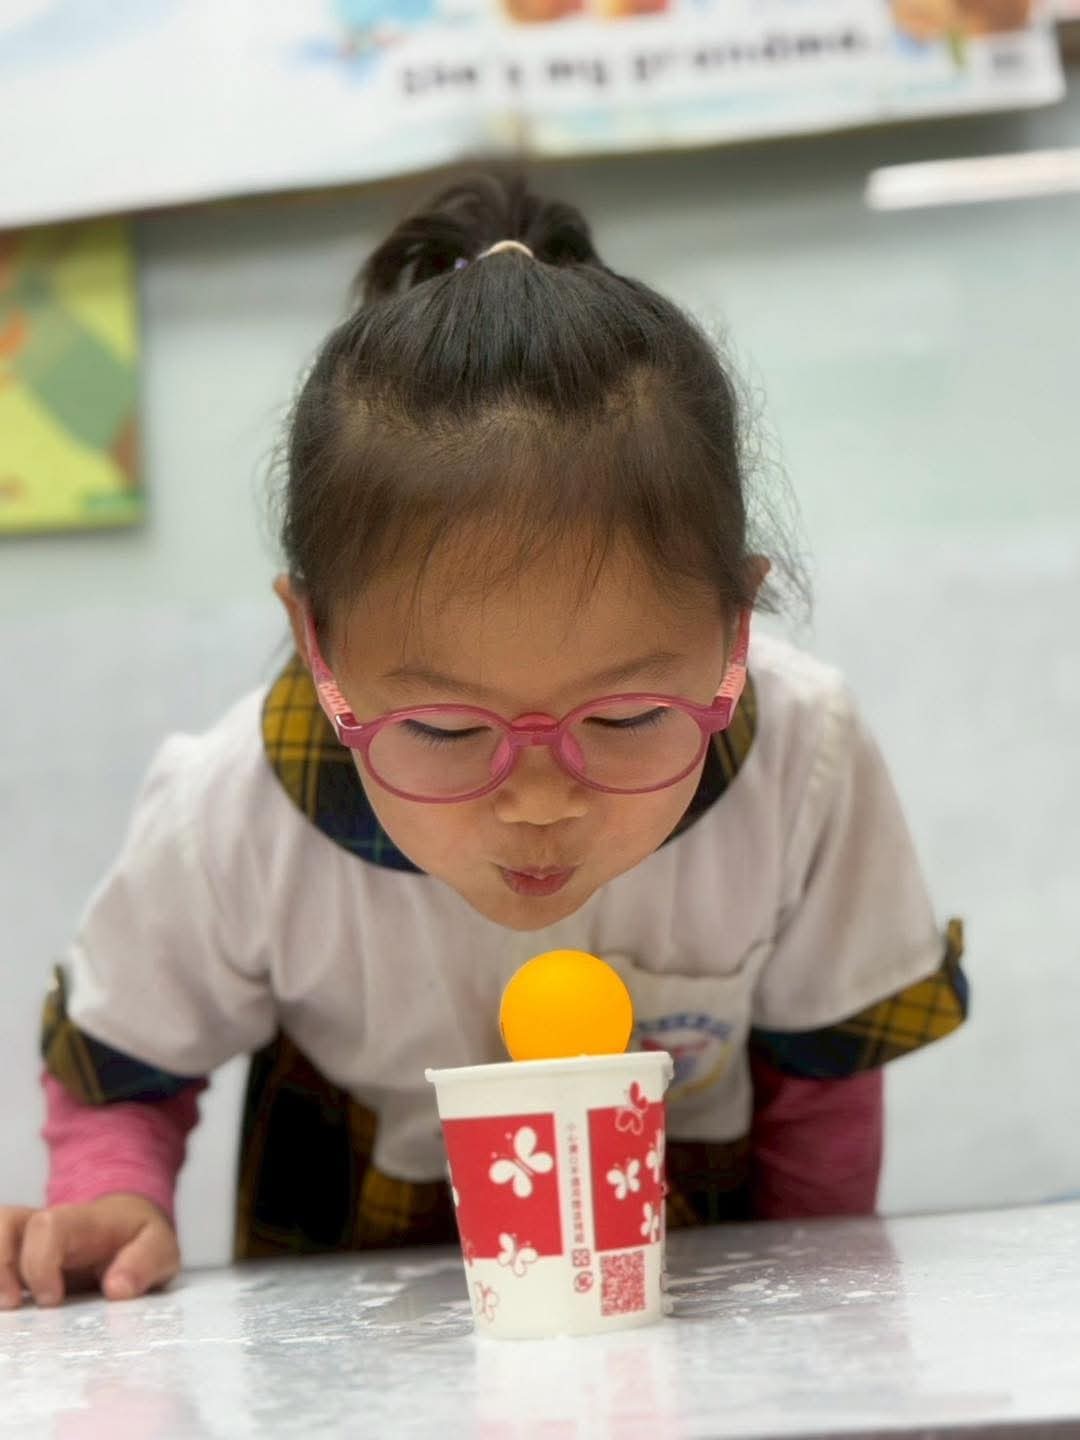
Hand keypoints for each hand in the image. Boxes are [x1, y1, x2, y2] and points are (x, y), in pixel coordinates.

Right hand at [0, 1194, 179, 1308]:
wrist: (128, 1228)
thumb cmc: (139, 1238)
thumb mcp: (159, 1248)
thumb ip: (144, 1264)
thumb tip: (117, 1289)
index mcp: (81, 1222)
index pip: (47, 1227)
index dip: (40, 1262)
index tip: (53, 1299)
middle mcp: (46, 1228)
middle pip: (6, 1226)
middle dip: (0, 1267)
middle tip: (13, 1306)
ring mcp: (28, 1243)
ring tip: (5, 1306)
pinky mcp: (18, 1261)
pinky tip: (7, 1306)